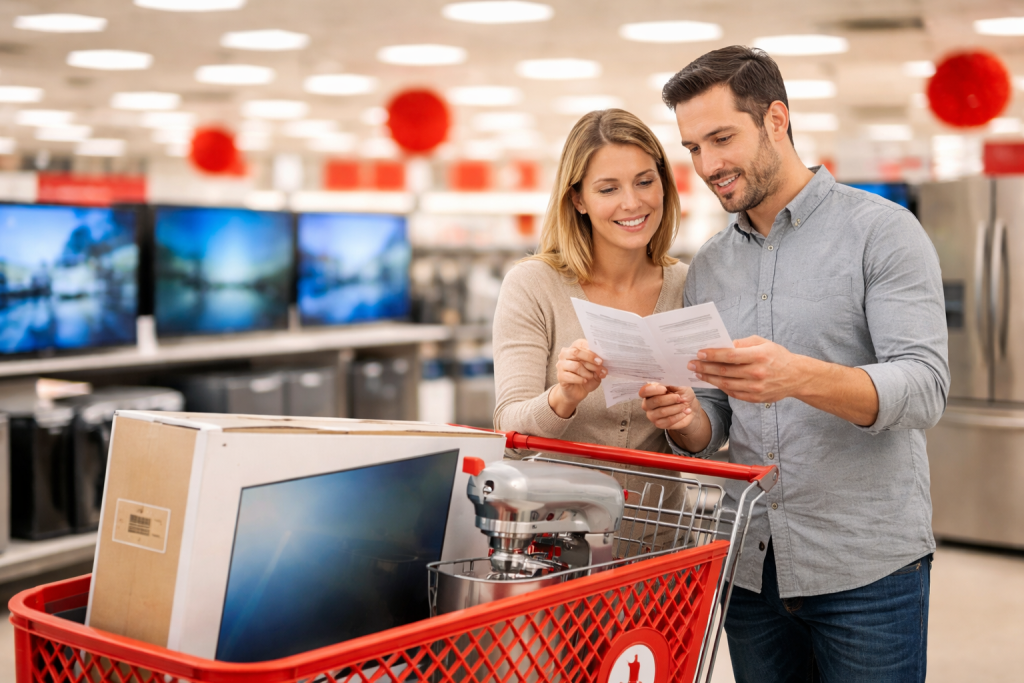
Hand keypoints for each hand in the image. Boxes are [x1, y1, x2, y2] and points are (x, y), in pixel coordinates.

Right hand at [549, 339, 606, 416]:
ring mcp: (561, 365)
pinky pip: (571, 376)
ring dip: (587, 372)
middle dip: (590, 359)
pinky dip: (580, 379)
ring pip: (576, 365)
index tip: (601, 358)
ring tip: (591, 376)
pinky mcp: (560, 376)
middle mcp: (565, 354)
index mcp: (573, 348)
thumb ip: (597, 365)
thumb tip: (602, 363)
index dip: (591, 351)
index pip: (580, 344)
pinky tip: (584, 381)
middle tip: (600, 365)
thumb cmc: (586, 378)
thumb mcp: (594, 370)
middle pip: (576, 352)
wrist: (576, 391)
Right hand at [639, 383, 701, 432]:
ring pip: (662, 412)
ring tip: (684, 405)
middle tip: (680, 397)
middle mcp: (648, 403)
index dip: (653, 390)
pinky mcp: (659, 424)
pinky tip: (684, 412)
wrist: (690, 408)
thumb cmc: (683, 394)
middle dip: (670, 399)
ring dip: (676, 408)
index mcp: (650, 392)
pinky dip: (678, 416)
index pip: (644, 391)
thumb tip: (665, 379)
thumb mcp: (679, 385)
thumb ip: (671, 382)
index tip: (665, 389)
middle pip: (654, 401)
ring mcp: (652, 415)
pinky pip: (667, 421)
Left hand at [688, 335, 808, 403]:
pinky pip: (733, 393)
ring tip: (698, 373)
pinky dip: (720, 387)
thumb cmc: (777, 356)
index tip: (699, 353)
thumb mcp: (762, 343)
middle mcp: (757, 373)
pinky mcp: (755, 398)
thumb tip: (721, 345)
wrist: (796, 376)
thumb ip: (742, 344)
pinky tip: (712, 381)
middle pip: (725, 371)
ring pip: (726, 384)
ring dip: (709, 378)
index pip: (730, 355)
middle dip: (705, 367)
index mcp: (759, 356)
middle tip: (691, 364)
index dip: (713, 354)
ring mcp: (756, 387)